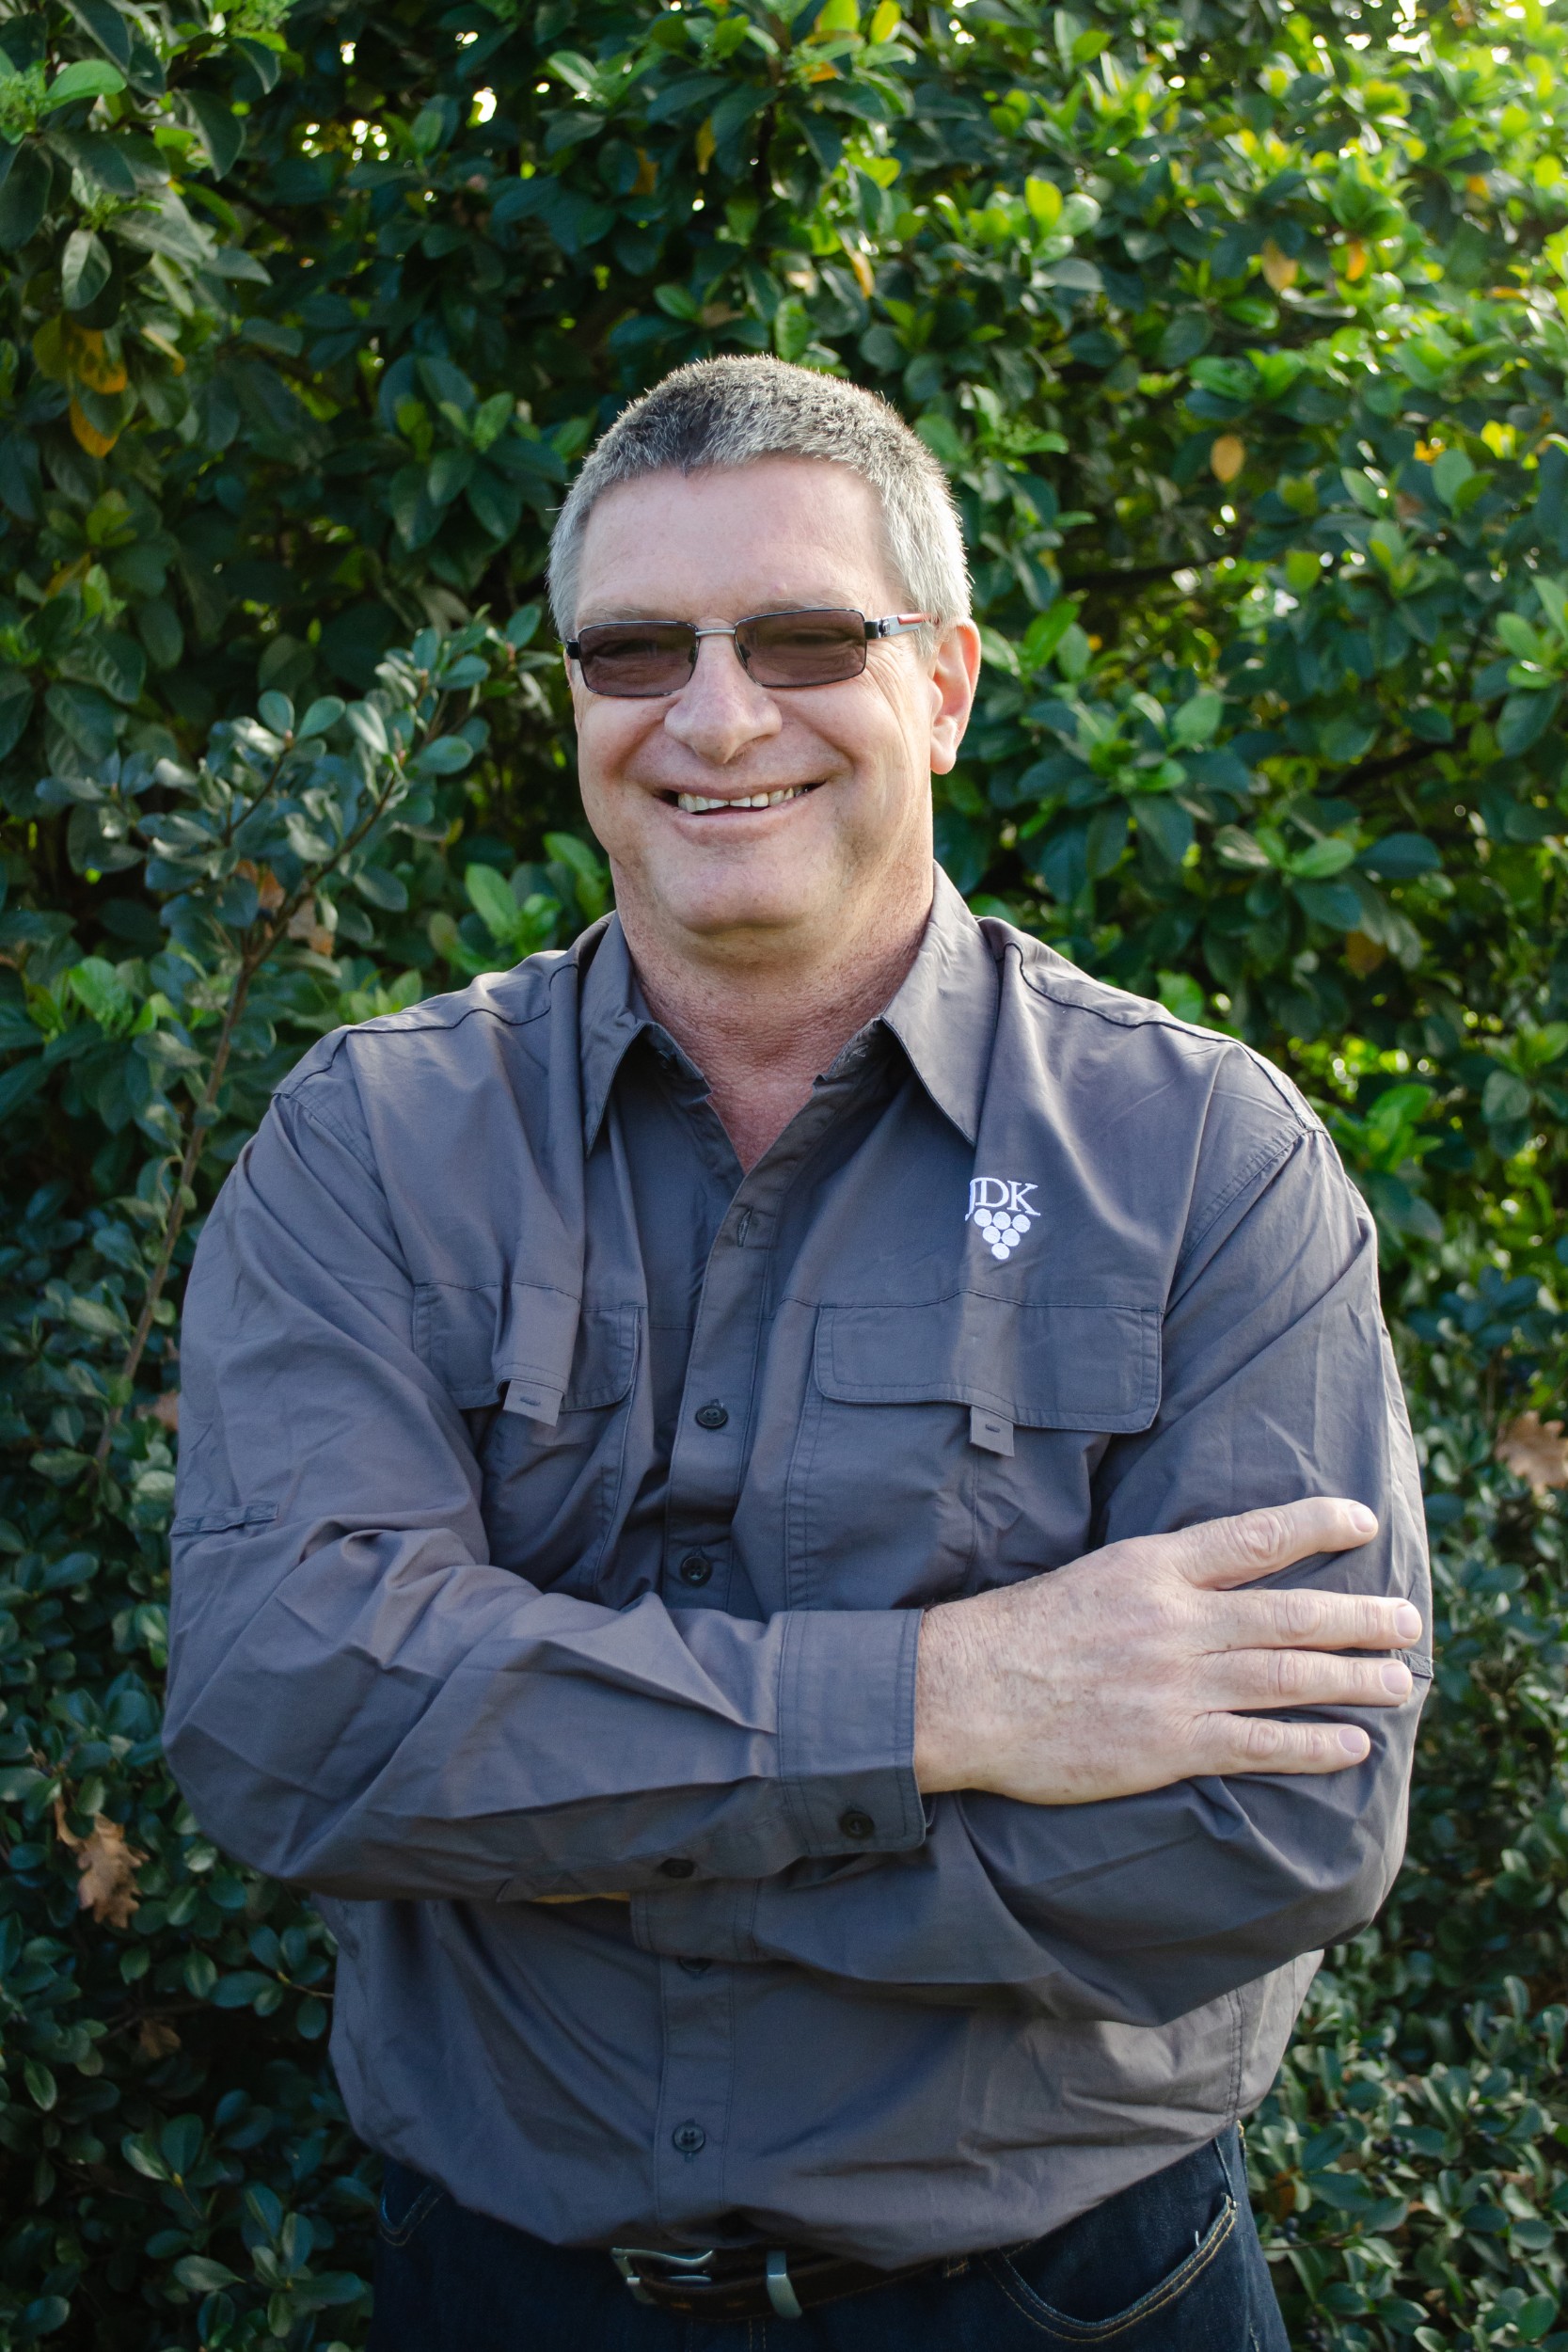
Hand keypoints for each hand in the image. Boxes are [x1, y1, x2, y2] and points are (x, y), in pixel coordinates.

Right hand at [914, 1497, 1420, 1804]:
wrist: (965, 1694)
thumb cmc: (1022, 1633)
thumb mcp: (1094, 1576)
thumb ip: (1160, 1578)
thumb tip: (1220, 1579)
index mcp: (1153, 1568)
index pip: (1254, 1537)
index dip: (1316, 1526)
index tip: (1363, 1523)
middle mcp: (1175, 1621)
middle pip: (1290, 1613)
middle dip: (1359, 1616)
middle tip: (1408, 1619)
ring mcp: (1176, 1685)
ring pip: (1288, 1676)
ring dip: (1353, 1678)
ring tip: (1398, 1678)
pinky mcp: (1168, 1745)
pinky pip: (1259, 1745)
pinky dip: (1312, 1745)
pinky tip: (1352, 1745)